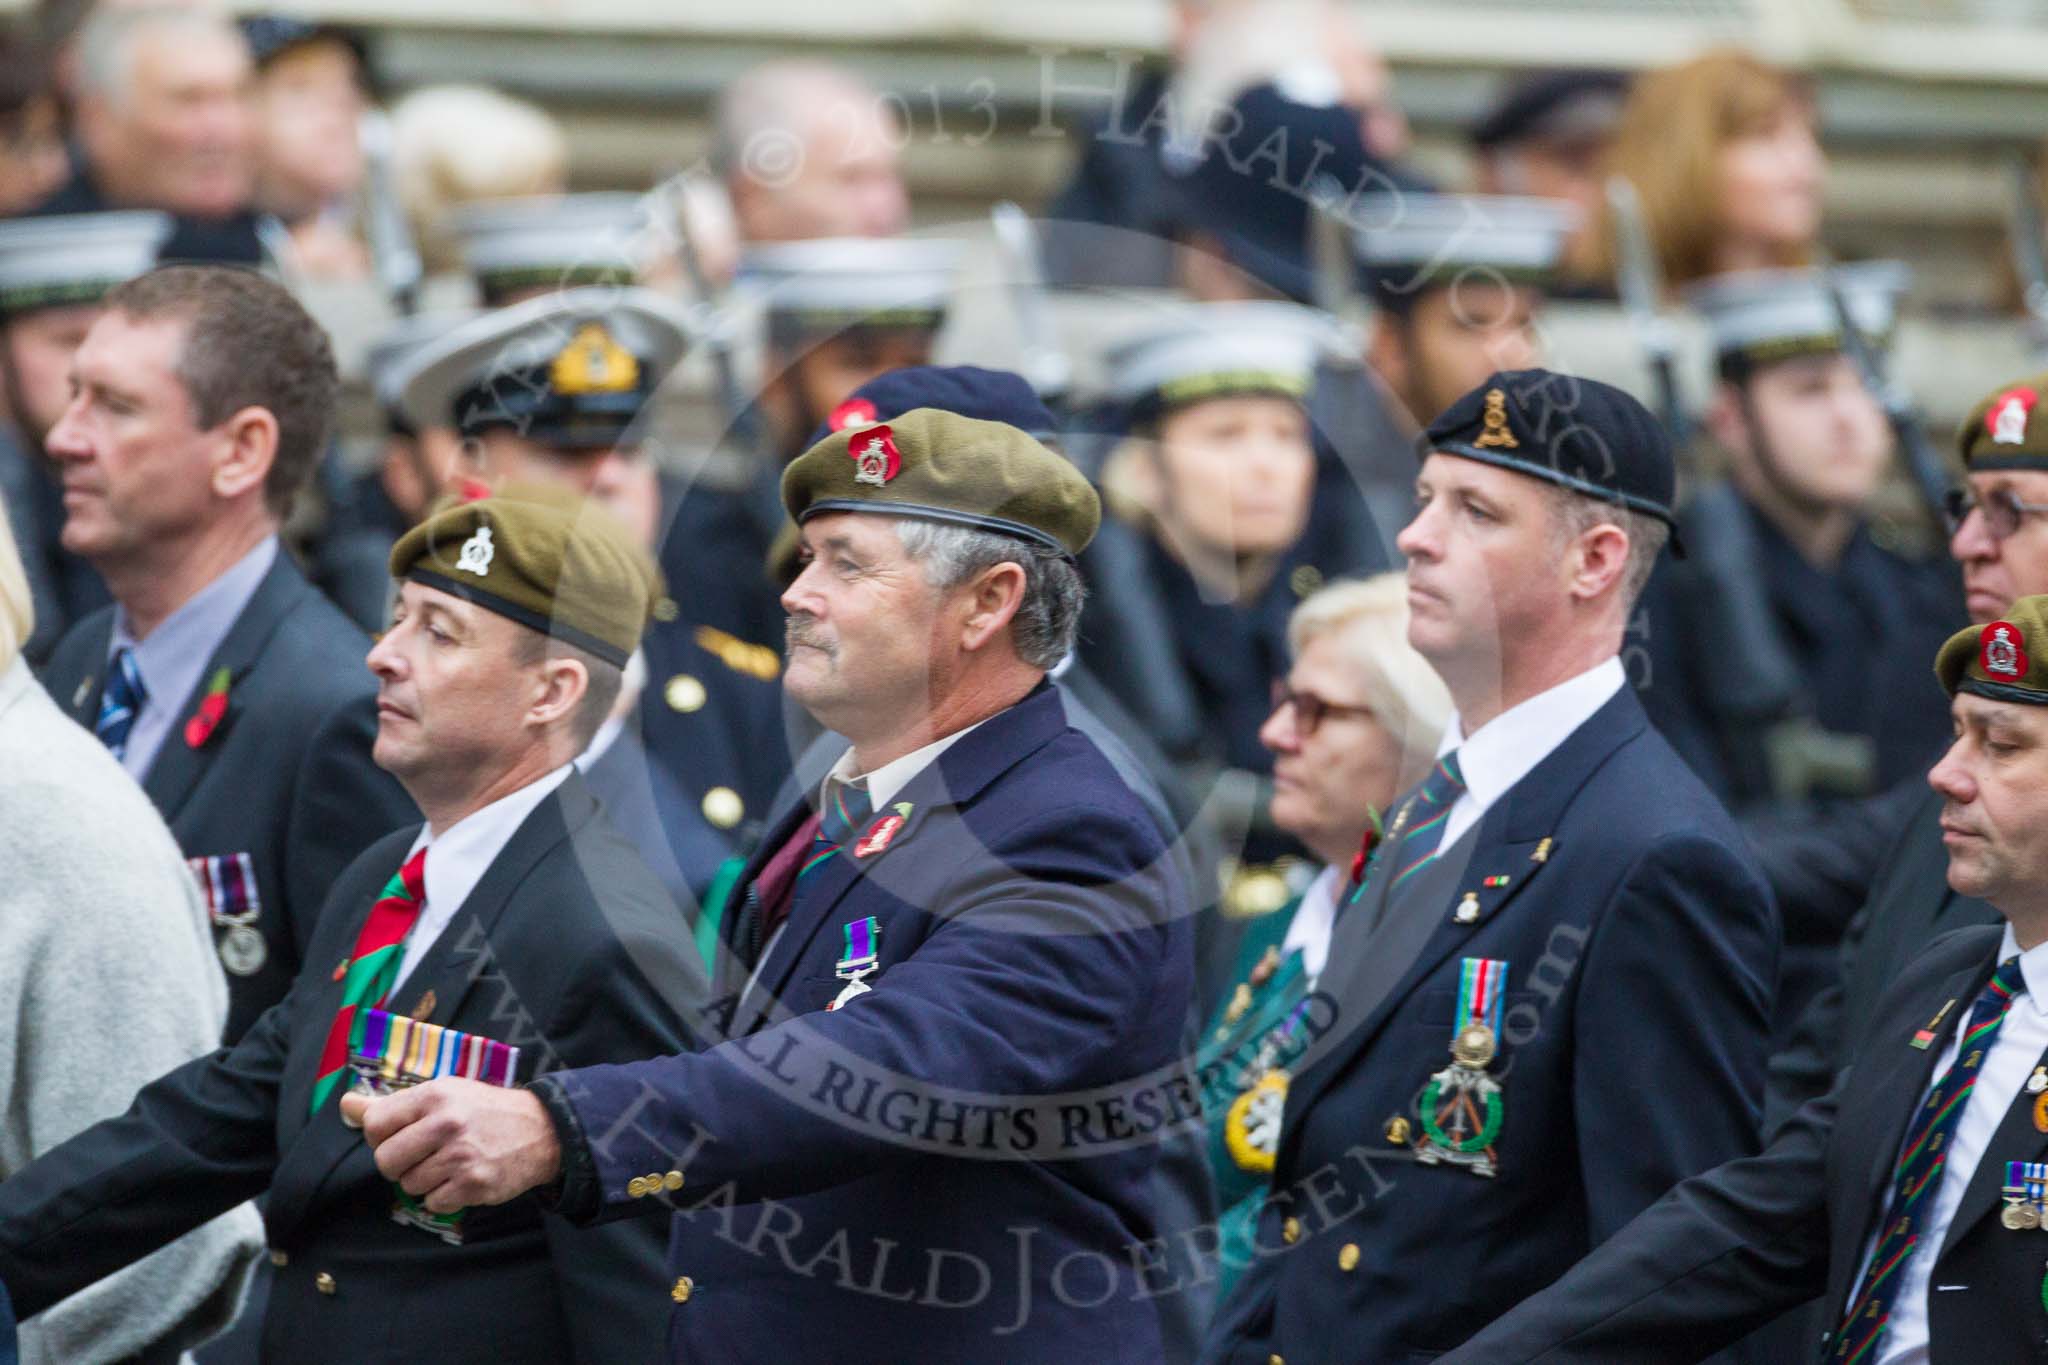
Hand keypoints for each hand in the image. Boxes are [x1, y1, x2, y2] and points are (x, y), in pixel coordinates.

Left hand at [340, 1079, 561, 1213]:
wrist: (542, 1130)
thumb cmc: (484, 1110)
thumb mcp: (444, 1094)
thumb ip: (394, 1104)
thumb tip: (346, 1105)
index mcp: (435, 1095)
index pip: (375, 1124)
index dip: (380, 1136)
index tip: (399, 1136)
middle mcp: (447, 1124)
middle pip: (386, 1161)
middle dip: (398, 1164)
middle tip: (421, 1156)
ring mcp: (461, 1156)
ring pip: (409, 1185)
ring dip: (423, 1181)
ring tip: (446, 1166)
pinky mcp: (474, 1184)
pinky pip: (432, 1203)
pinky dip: (442, 1196)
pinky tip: (460, 1179)